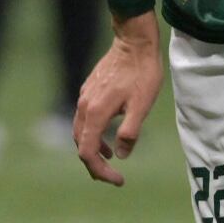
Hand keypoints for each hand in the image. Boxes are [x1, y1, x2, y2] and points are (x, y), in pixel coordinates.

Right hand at [74, 12, 162, 185]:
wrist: (134, 42)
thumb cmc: (142, 73)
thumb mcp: (142, 106)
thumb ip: (129, 132)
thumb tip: (120, 156)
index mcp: (95, 113)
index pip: (88, 152)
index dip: (100, 171)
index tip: (119, 180)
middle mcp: (84, 106)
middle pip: (81, 145)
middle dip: (94, 164)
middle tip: (113, 176)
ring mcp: (84, 97)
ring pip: (81, 132)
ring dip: (93, 149)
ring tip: (111, 157)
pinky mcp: (89, 90)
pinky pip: (85, 119)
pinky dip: (93, 133)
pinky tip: (109, 135)